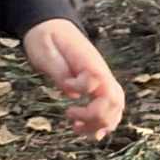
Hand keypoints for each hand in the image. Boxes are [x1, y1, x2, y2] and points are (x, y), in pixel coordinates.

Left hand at [22, 19, 124, 138]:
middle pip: (114, 100)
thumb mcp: (44, 49)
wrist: (51, 27)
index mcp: (88, 60)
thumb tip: (70, 91)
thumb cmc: (45, 38)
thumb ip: (58, 69)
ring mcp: (101, 80)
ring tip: (78, 129)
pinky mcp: (97, 87)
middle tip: (72, 119)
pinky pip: (111, 108)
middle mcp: (100, 71)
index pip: (96, 79)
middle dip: (96, 118)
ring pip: (116, 108)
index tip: (64, 87)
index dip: (81, 88)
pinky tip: (91, 132)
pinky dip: (104, 124)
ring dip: (100, 125)